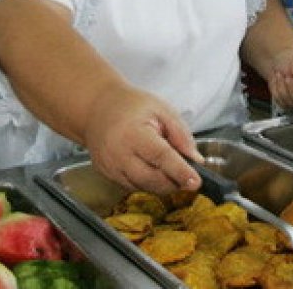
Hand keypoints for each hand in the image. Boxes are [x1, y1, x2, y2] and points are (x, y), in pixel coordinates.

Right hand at [84, 88, 202, 194]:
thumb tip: (196, 160)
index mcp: (133, 133)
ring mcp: (110, 167)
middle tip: (188, 177)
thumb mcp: (161, 109)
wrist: (97, 108)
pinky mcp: (107, 175)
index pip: (161, 157)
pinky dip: (147, 183)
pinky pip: (132, 186)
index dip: (180, 171)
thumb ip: (181, 134)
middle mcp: (118, 154)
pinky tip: (150, 167)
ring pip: (143, 187)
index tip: (196, 181)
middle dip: (174, 183)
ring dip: (162, 184)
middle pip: (152, 179)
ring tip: (168, 167)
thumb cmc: (130, 106)